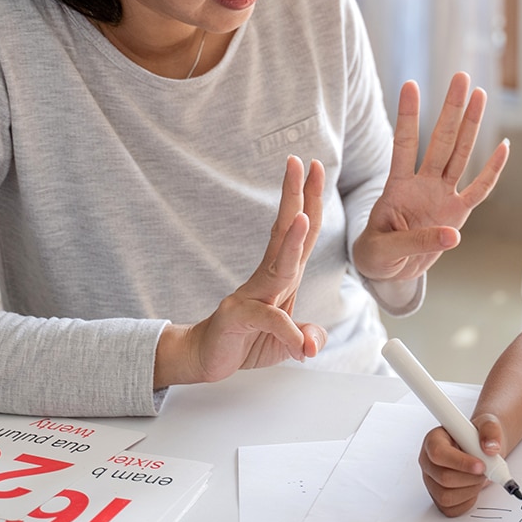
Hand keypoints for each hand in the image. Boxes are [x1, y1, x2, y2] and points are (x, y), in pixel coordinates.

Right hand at [154, 156, 326, 386]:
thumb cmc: (246, 339)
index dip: (311, 201)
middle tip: (302, 164)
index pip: (301, 231)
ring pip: (278, 265)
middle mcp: (268, 278)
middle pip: (288, 231)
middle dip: (298, 196)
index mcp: (282, 275)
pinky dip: (287, 330)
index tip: (315, 169)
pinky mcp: (240, 317)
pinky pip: (269, 319)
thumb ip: (304, 335)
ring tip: (304, 218)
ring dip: (292, 241)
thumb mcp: (286, 341)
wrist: (205, 357)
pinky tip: (298, 340)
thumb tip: (313, 342)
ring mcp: (251, 294)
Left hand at [353, 73, 508, 282]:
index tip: (410, 85)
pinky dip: (493, 170)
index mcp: (397, 188)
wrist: (387, 270)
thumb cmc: (378, 253)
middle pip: (441, 141)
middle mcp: (422, 184)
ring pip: (461, 155)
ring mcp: (441, 196)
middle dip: (451, 109)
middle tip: (461, 77)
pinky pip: (480, 189)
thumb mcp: (385, 251)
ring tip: (480, 95)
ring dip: (471, 126)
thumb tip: (453, 236)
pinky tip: (504, 146)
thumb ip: (416, 241)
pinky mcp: (457, 214)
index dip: (408, 116)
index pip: (404, 145)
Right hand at [419, 413, 505, 516]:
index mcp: (433, 440)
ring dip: (471, 490)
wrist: (481, 449)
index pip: (438, 453)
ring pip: (447, 496)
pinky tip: (473, 487)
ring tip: (479, 477)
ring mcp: (431, 481)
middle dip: (471, 477)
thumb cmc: (478, 436)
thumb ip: (490, 430)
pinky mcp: (438, 498)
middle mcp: (428, 462)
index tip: (481, 465)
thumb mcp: (488, 424)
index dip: (461, 462)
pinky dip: (468, 501)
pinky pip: (451, 509)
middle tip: (485, 470)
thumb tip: (490, 447)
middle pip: (443, 478)